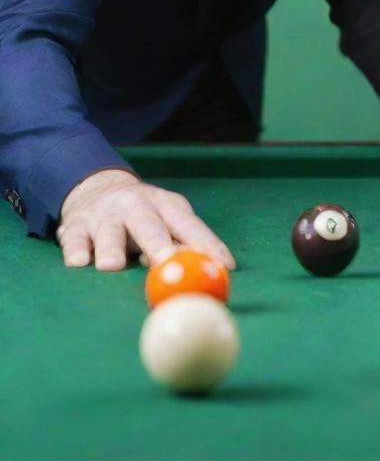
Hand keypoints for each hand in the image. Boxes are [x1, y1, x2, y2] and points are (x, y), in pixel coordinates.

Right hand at [57, 169, 234, 272]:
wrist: (97, 188)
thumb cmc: (142, 216)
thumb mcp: (166, 221)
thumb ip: (181, 244)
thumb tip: (204, 272)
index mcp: (167, 205)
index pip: (191, 225)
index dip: (208, 244)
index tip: (223, 266)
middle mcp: (137, 206)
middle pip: (150, 226)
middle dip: (159, 246)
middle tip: (167, 264)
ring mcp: (105, 214)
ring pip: (109, 232)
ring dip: (111, 248)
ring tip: (112, 266)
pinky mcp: (75, 226)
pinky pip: (74, 240)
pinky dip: (76, 251)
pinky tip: (79, 262)